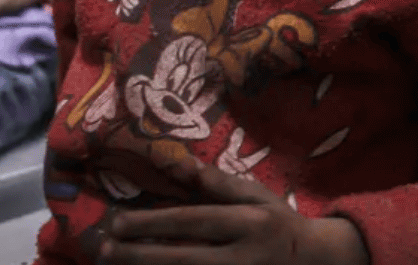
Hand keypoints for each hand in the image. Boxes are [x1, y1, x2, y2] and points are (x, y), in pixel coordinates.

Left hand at [102, 159, 366, 264]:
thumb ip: (217, 182)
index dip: (152, 222)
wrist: (315, 262)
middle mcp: (243, 257)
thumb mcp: (256, 195)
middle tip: (102, 248)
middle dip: (136, 254)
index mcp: (251, 222)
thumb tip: (176, 162)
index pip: (192, 222)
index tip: (117, 219)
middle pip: (180, 258)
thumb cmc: (279, 223)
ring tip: (112, 263)